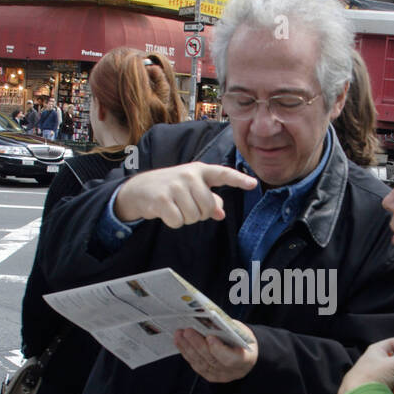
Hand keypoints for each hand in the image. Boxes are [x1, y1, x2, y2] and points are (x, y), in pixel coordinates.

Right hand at [114, 162, 256, 227]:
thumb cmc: (172, 188)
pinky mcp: (162, 199)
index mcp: (200, 171)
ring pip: (194, 217)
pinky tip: (166, 212)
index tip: (253, 184)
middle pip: (208, 207)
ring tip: (175, 207)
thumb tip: (221, 213)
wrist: (140, 189)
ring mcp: (175, 186)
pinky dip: (173, 222)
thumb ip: (210, 199)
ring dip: (185, 219)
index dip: (239, 180)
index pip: (223, 174)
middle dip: (200, 214)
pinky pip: (178, 221)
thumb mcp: (192, 188)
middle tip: (187, 207)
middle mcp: (189, 175)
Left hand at [174, 324, 257, 382]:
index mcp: (245, 360)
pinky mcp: (209, 376)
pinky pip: (196, 364)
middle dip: (197, 344)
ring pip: (200, 363)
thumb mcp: (240, 332)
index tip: (209, 337)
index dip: (219, 349)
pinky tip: (180, 341)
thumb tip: (207, 320)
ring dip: (187, 348)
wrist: (245, 354)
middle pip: (211, 360)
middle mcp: (232, 372)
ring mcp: (220, 376)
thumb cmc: (242, 339)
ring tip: (179, 334)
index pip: (230, 359)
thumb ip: (227, 329)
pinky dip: (186, 352)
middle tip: (187, 330)